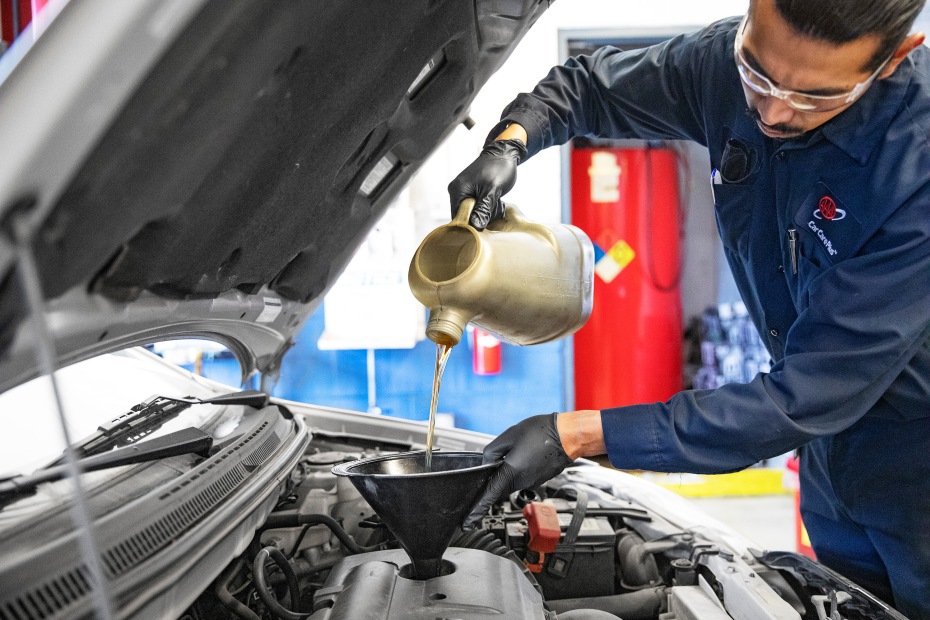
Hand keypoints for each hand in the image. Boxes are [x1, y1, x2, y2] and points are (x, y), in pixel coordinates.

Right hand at [447, 138, 526, 229]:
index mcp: (457, 190)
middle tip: (495, 207)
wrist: (504, 154)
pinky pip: (475, 206)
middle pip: (465, 216)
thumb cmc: (499, 168)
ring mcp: (462, 191)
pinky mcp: (470, 191)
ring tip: (496, 202)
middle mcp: (456, 191)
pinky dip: (486, 207)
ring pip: (472, 212)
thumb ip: (483, 209)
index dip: (471, 224)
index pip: (458, 218)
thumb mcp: (493, 191)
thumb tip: (475, 226)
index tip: (486, 223)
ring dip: (485, 212)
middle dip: (481, 217)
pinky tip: (495, 201)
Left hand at [463, 413, 573, 529]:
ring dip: (507, 473)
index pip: (490, 495)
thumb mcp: (510, 435)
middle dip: (493, 481)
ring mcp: (532, 482)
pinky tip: (525, 455)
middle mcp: (522, 481)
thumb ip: (493, 450)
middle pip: (499, 488)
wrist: (568, 436)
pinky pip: (522, 478)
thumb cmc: (543, 433)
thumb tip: (486, 461)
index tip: (469, 521)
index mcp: (512, 471)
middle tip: (495, 465)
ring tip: (515, 453)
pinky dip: (519, 471)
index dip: (477, 509)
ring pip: (510, 482)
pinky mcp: (538, 479)